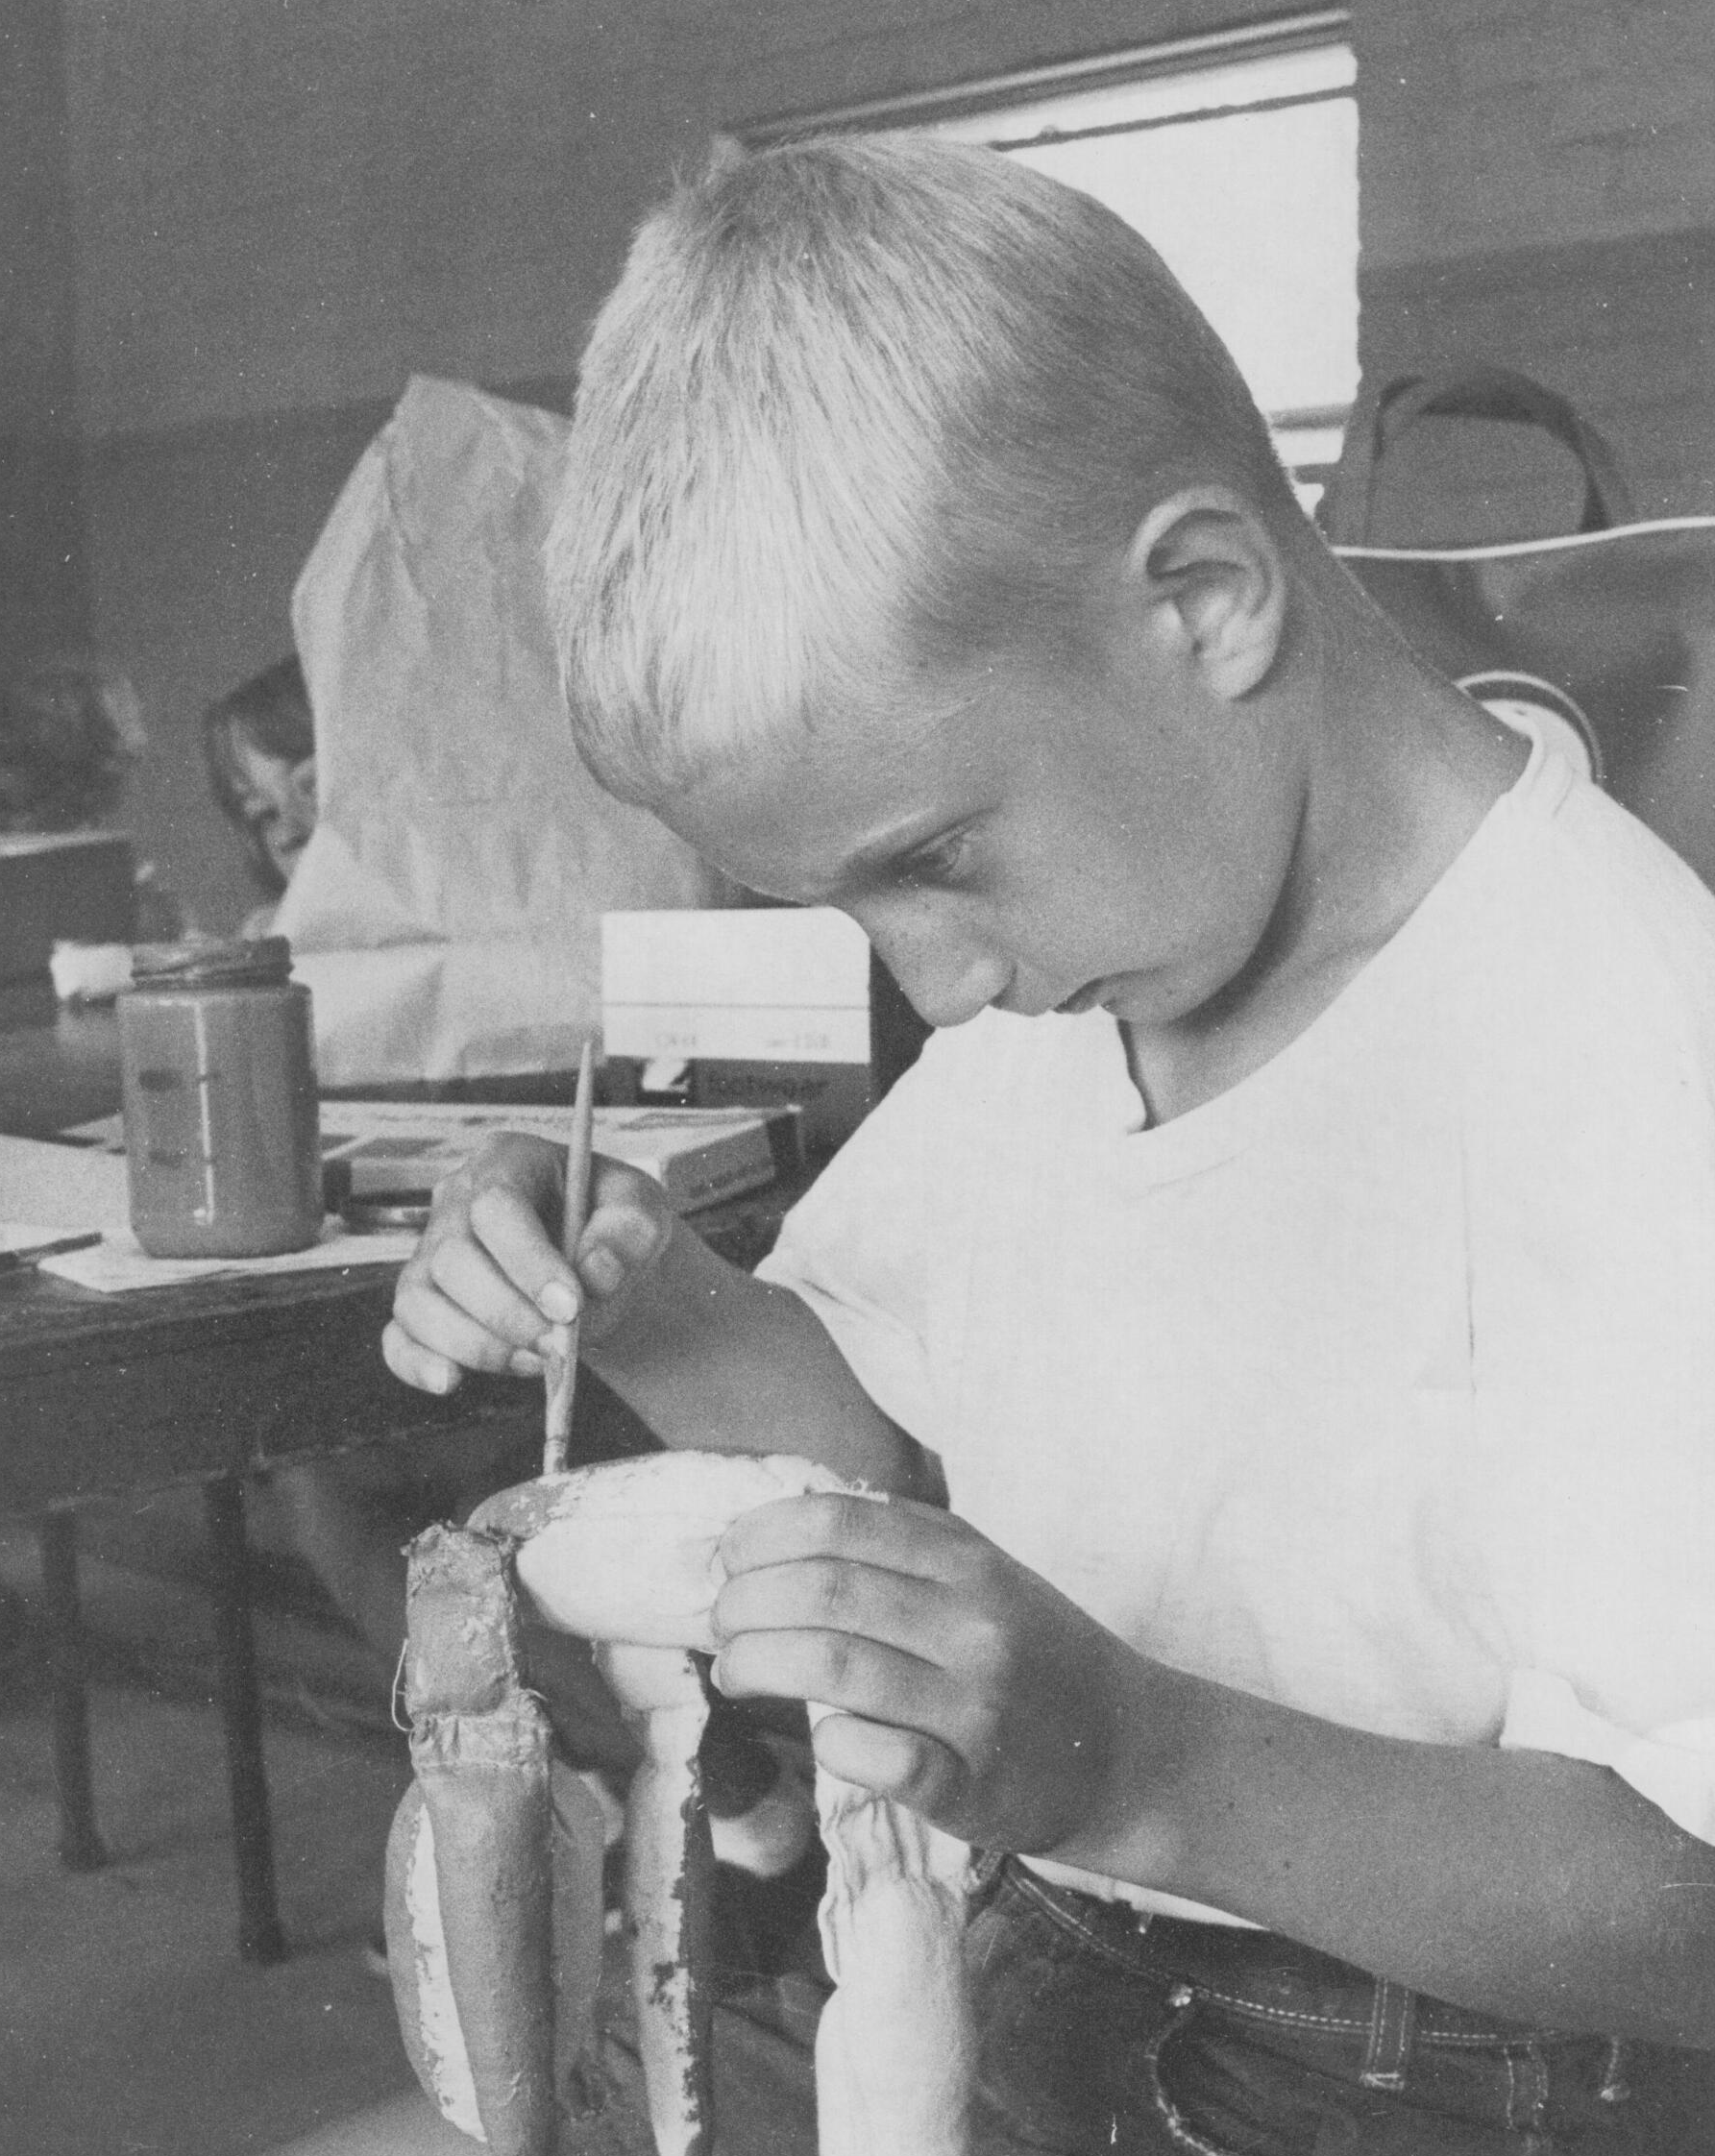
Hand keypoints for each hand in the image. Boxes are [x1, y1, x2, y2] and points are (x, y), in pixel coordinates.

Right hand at [383, 1133, 676, 1395]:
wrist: (598, 1267)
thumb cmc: (612, 1227)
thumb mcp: (641, 1212)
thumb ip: (628, 1232)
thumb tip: (596, 1271)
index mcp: (507, 1162)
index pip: (496, 1205)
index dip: (528, 1261)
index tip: (569, 1307)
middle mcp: (455, 1203)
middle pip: (452, 1258)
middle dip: (506, 1313)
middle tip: (557, 1345)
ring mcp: (429, 1255)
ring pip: (418, 1301)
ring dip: (475, 1344)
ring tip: (534, 1362)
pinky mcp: (421, 1306)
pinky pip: (397, 1337)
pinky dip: (417, 1364)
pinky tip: (452, 1381)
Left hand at [710, 1493, 1163, 1856]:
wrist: (1127, 1750)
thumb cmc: (1034, 1655)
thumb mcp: (985, 1572)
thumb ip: (902, 1543)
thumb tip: (788, 1517)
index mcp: (967, 1561)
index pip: (837, 1524)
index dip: (762, 1536)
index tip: (730, 1557)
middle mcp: (973, 1624)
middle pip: (822, 1594)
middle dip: (744, 1604)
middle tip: (722, 1622)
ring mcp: (975, 1707)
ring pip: (834, 1669)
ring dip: (757, 1666)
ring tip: (735, 1671)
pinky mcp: (971, 1786)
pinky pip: (878, 1757)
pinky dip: (830, 1742)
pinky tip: (817, 1735)